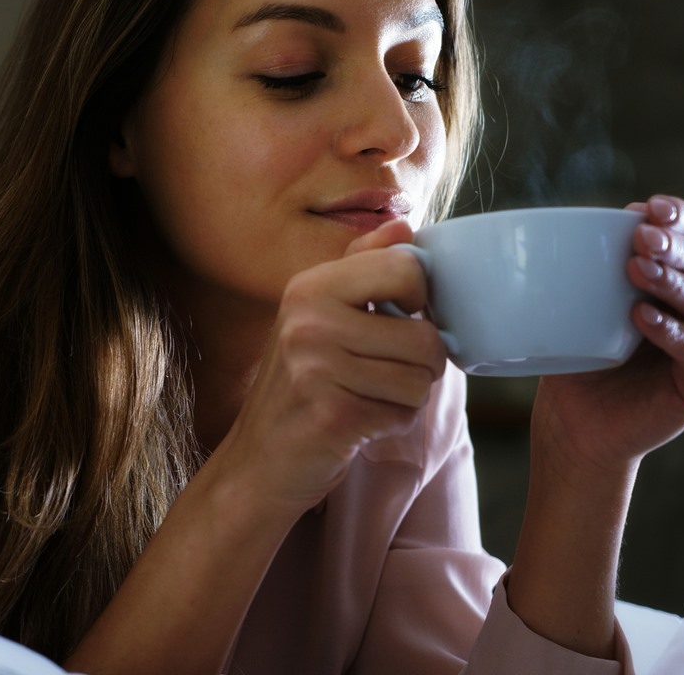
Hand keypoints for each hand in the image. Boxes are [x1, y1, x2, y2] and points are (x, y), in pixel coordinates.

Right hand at [218, 219, 448, 513]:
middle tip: (384, 371)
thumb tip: (405, 224)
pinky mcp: (332, 415)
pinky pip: (403, 414)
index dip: (422, 299)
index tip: (399, 319)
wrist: (258, 460)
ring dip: (406, 396)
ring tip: (365, 397)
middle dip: (420, 362)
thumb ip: (363, 266)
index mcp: (310, 286)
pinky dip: (391, 424)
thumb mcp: (320, 314)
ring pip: (421, 378)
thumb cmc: (299, 385)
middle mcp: (309, 320)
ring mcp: (316, 368)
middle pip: (425, 334)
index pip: (407, 268)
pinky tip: (357, 423)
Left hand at [534, 195, 683, 473]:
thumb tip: (587, 221)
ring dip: (672, 283)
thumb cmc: (584, 352)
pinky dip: (673, 332)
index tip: (649, 207)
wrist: (578, 417)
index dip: (683, 217)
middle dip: (676, 246)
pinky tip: (643, 317)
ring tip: (636, 270)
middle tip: (642, 238)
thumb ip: (596, 263)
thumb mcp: (588, 300)